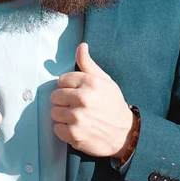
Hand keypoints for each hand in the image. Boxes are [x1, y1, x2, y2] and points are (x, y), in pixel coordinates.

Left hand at [51, 43, 135, 158]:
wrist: (124, 133)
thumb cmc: (113, 105)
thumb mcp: (105, 81)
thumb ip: (88, 64)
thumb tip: (81, 46)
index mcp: (90, 82)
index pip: (62, 80)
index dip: (69, 86)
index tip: (77, 92)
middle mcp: (83, 98)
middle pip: (55, 96)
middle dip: (64, 100)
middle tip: (77, 105)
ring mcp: (77, 117)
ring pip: (54, 112)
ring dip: (63, 115)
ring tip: (77, 117)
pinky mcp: (74, 134)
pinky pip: (57, 128)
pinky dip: (64, 130)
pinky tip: (77, 127)